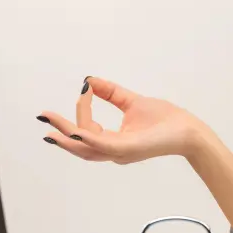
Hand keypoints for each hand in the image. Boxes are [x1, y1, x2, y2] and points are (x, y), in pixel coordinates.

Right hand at [37, 76, 208, 163]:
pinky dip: (87, 139)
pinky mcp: (129, 149)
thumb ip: (111, 93)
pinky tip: (76, 131)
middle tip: (43, 116)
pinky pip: (102, 146)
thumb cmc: (167, 120)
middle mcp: (113, 150)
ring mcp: (120, 152)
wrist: (190, 131)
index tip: (85, 90)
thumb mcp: (133, 102)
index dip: (82, 110)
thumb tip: (89, 80)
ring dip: (66, 135)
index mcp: (113, 141)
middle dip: (60, 129)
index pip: (86, 130)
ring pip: (85, 147)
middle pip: (78, 143)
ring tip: (50, 125)